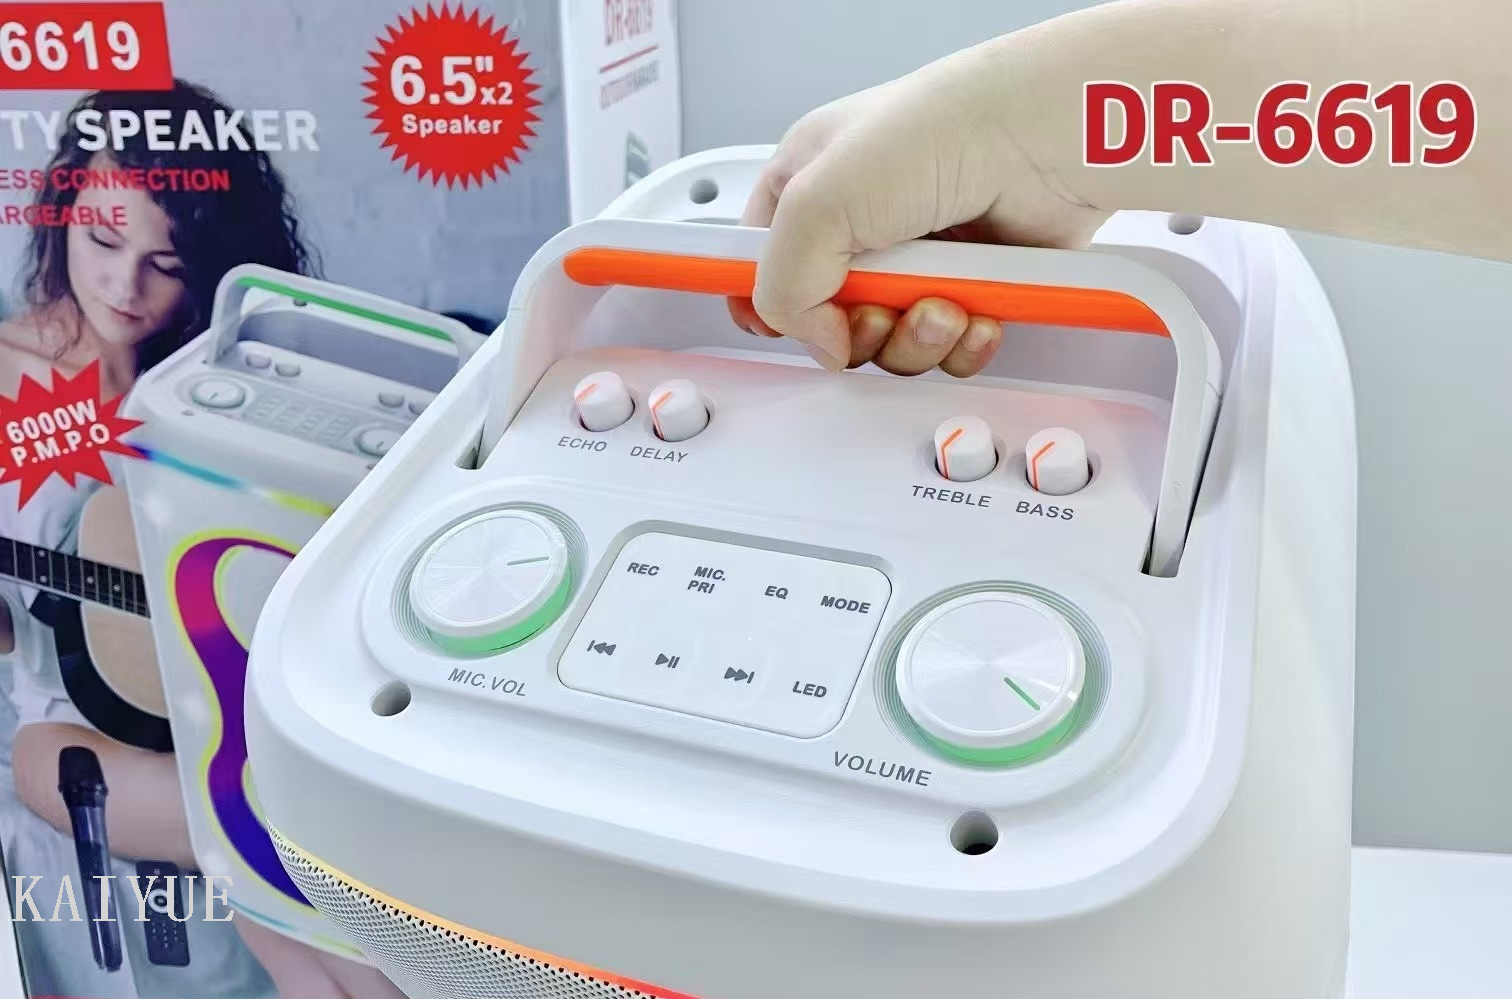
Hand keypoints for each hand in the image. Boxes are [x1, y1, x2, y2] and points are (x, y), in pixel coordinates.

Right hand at [728, 41, 1110, 374]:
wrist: (1042, 139)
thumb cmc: (938, 131)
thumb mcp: (816, 203)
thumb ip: (783, 286)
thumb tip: (818, 342)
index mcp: (808, 187)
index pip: (760, 261)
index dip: (767, 303)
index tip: (780, 328)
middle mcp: (862, 224)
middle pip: (828, 320)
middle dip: (857, 329)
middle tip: (880, 307)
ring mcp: (919, 256)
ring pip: (890, 343)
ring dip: (915, 337)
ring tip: (940, 302)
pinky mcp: (972, 284)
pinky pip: (948, 348)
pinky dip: (961, 344)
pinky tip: (974, 311)